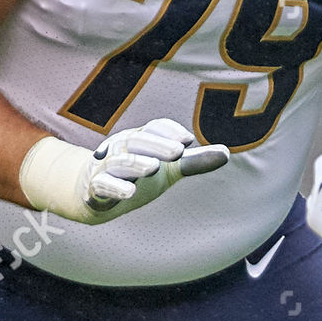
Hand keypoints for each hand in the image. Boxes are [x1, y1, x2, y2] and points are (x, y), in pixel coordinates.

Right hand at [21, 119, 228, 224]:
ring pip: (120, 161)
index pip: (154, 127)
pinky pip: (102, 185)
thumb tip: (227, 153)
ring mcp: (106, 166)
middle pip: (137, 140)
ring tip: (154, 168)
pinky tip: (130, 192)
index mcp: (140, 137)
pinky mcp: (95, 188)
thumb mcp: (169, 168)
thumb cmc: (137, 174)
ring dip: (136, 163)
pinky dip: (115, 187)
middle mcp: (122, 147)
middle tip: (179, 152)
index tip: (188, 140)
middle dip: (157, 145)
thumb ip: (195, 162)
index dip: (169, 131)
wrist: (94, 193)